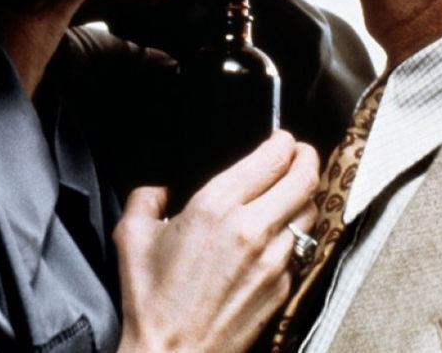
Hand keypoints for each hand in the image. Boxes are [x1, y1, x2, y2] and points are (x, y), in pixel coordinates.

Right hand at [114, 131, 319, 352]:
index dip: (285, 142)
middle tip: (302, 154)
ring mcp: (273, 260)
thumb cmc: (152, 302)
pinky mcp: (282, 288)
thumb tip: (159, 191)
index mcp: (216, 207)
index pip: (272, 158)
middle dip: (307, 158)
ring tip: (295, 192)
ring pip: (309, 214)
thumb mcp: (131, 236)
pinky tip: (279, 236)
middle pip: (304, 179)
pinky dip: (294, 237)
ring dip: (305, 197)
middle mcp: (252, 229)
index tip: (283, 139)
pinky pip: (299, 250)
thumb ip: (146, 198)